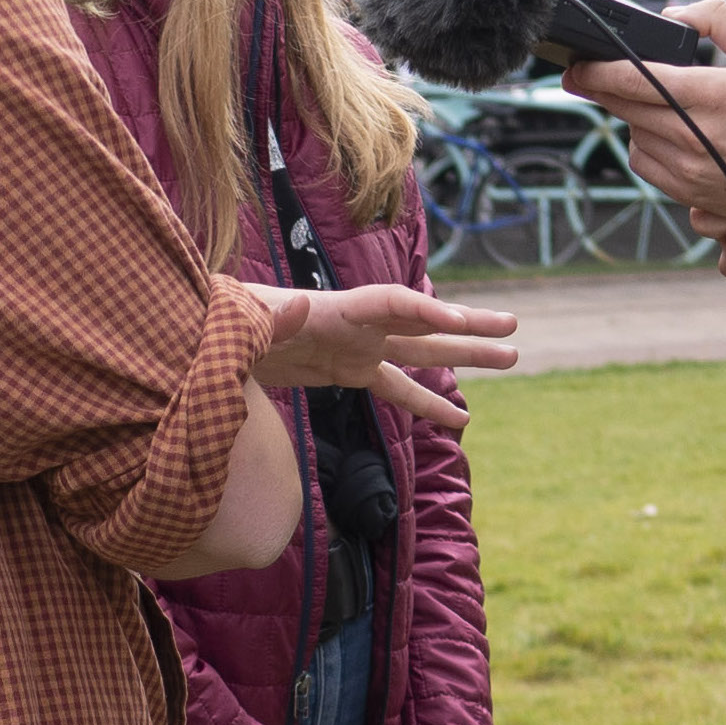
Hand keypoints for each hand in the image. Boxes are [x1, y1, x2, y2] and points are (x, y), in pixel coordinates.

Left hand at [245, 282, 518, 430]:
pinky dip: (427, 403)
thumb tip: (296, 303)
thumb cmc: (224, 320)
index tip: (458, 322)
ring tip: (513, 357)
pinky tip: (461, 420)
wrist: (211, 338)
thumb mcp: (242, 318)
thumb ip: (270, 315)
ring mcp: (357, 347)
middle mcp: (355, 324)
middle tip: (514, 324)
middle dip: (467, 324)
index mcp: (332, 308)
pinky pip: (397, 389)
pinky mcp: (348, 371)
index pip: (388, 303)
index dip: (423, 310)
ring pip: (422, 352)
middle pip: (422, 322)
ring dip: (466, 355)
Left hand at [563, 0, 725, 240]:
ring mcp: (689, 170)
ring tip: (648, 101)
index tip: (575, 64)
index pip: (634, 81)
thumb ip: (718, 19)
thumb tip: (673, 15)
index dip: (595, 71)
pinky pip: (644, 163)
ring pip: (632, 134)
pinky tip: (664, 131)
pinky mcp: (690, 193)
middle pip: (623, 108)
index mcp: (711, 95)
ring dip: (629, 116)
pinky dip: (644, 144)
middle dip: (599, 88)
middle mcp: (694, 136)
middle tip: (585, 73)